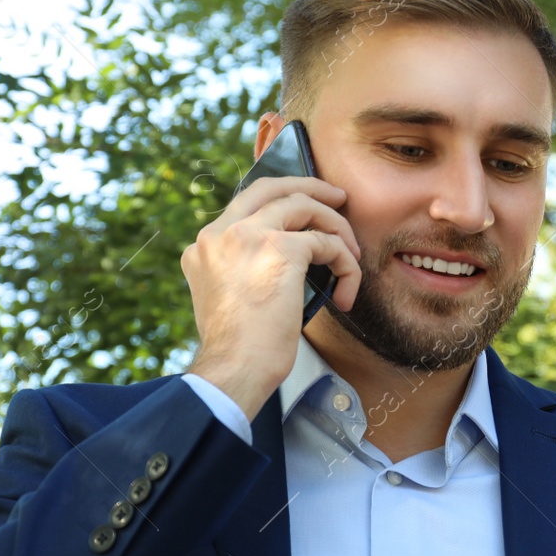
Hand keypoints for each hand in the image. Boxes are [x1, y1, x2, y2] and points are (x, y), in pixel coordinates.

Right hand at [181, 175, 361, 420]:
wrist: (234, 368)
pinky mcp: (281, 250)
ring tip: (352, 252)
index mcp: (204, 244)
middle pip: (271, 187)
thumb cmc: (236, 348)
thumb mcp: (223, 297)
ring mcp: (250, 236)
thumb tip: (275, 265)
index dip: (278, 202)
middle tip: (337, 197)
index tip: (303, 210)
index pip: (244, 205)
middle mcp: (222, 232)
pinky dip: (345, 264)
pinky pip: (327, 243)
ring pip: (303, 205)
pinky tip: (345, 292)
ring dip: (336, 225)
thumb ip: (238, 270)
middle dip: (309, 187)